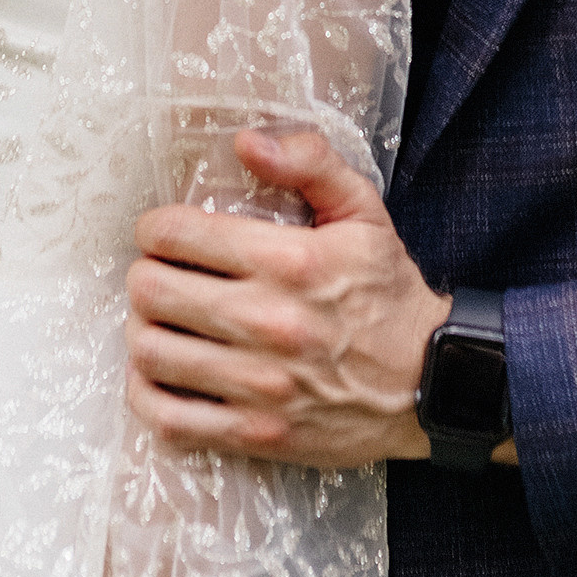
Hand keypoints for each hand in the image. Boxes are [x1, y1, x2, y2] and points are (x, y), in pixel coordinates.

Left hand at [125, 127, 452, 467]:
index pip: (176, 235)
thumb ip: (310, 164)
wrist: (432, 382)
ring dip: (143, 331)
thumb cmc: (388, 293)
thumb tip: (246, 142)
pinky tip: (160, 375)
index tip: (163, 234)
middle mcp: (269, 323)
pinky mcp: (256, 433)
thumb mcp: (364, 212)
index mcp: (290, 262)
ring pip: (151, 352)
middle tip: (160, 275)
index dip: (155, 228)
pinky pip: (169, 419)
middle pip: (151, 292)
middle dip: (145, 275)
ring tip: (161, 321)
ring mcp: (260, 386)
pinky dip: (147, 394)